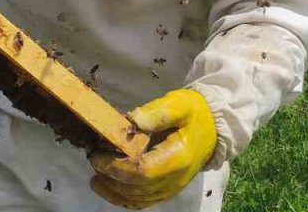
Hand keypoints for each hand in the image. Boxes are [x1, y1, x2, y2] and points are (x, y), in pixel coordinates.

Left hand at [89, 89, 217, 208]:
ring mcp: (171, 187)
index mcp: (178, 157)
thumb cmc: (194, 113)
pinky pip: (142, 201)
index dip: (117, 166)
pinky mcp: (167, 190)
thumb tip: (132, 120)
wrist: (213, 128)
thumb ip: (156, 113)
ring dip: (113, 190)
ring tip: (95, 175)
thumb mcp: (178, 104)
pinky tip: (107, 187)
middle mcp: (175, 179)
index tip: (98, 154)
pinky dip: (122, 198)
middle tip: (93, 159)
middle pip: (137, 187)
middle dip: (111, 176)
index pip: (143, 170)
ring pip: (137, 198)